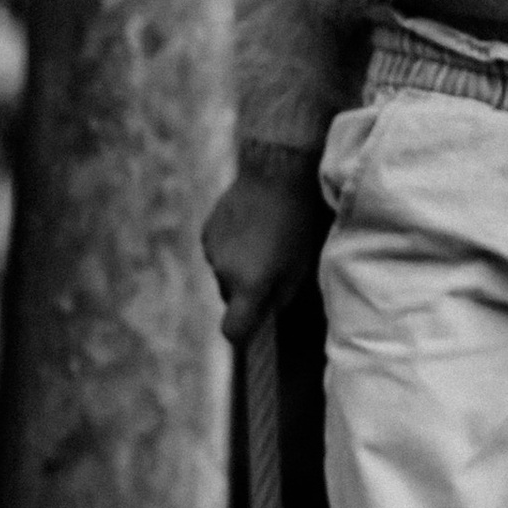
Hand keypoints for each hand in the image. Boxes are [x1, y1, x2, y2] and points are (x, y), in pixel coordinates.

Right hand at [203, 166, 323, 345]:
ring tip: (265, 241)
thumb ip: (280, 297)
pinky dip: (231, 248)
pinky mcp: (207, 232)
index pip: (233, 331)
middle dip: (248, 293)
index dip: (243, 335)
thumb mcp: (300, 266)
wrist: (274, 173)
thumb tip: (266, 313)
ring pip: (225, 274)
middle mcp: (224, 272)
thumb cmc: (297, 223)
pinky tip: (251, 227)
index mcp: (248, 285)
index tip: (254, 328)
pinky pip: (218, 252)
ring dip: (240, 268)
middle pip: (232, 299)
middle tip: (273, 269)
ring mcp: (211, 251)